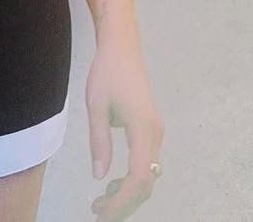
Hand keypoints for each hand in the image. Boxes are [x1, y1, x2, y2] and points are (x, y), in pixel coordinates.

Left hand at [87, 36, 163, 220]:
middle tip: (98, 211)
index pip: (138, 177)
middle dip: (124, 203)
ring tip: (102, 200)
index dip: (121, 201)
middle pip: (147, 182)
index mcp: (143, 128)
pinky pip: (146, 163)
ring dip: (128, 193)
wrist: (122, 46)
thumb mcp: (96, 106)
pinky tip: (114, 182)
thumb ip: (99, 142)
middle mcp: (155, 133)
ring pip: (148, 175)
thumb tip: (100, 177)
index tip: (101, 210)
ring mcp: (156, 131)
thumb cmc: (107, 72)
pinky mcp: (152, 128)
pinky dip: (133, 179)